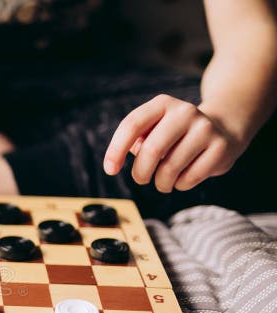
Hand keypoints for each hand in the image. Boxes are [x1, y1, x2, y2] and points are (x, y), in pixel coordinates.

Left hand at [104, 94, 244, 192]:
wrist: (224, 128)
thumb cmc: (175, 134)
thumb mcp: (154, 128)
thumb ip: (136, 139)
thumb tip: (119, 159)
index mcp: (162, 104)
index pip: (132, 125)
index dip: (116, 150)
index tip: (110, 170)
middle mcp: (185, 112)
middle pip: (151, 150)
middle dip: (140, 173)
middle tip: (141, 179)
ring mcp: (205, 128)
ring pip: (169, 169)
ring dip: (161, 183)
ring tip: (162, 181)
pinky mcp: (220, 147)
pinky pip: (189, 178)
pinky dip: (179, 185)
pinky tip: (182, 179)